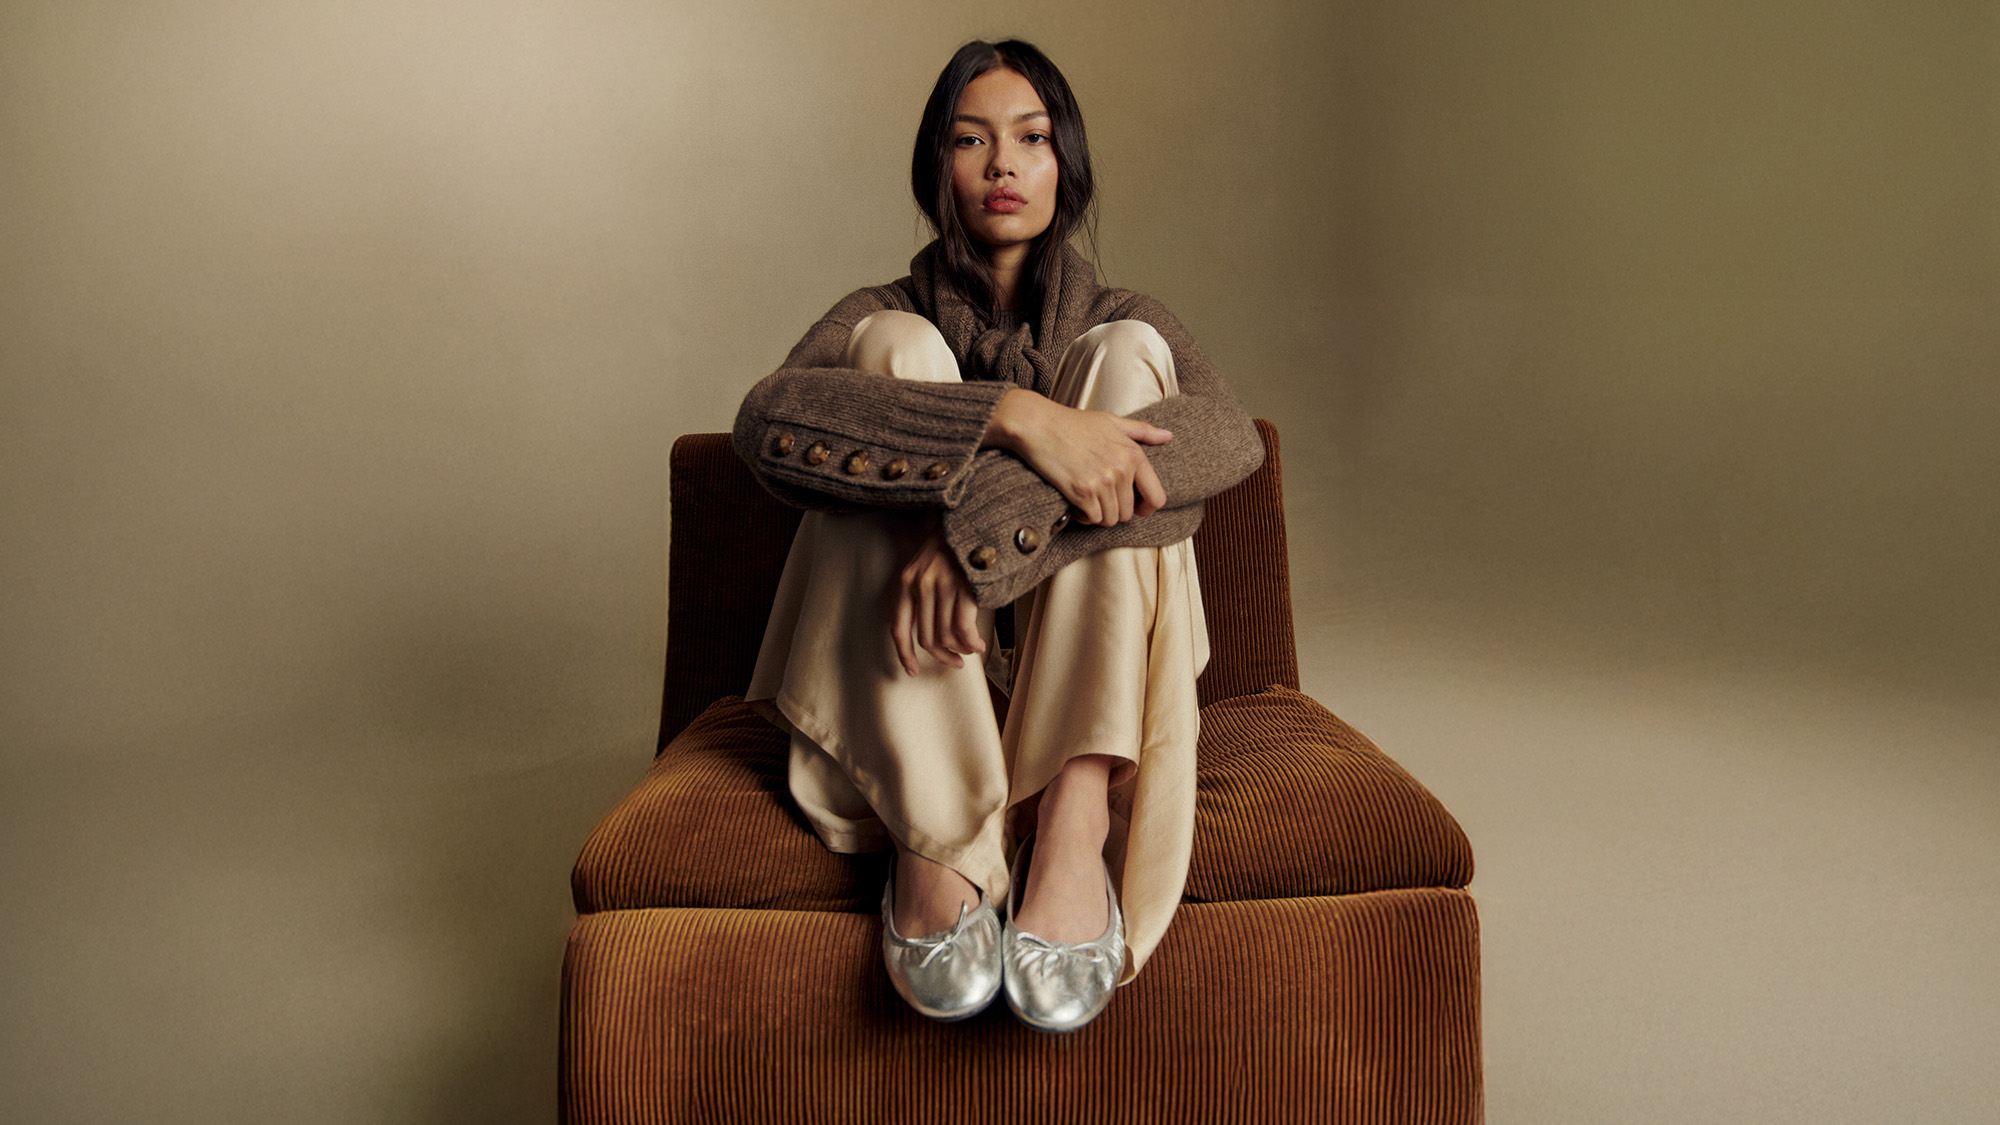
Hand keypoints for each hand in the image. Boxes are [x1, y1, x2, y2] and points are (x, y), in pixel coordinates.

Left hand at [892, 523, 984, 675]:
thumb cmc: (953, 542)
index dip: (904, 654)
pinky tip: (978, 644)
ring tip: (971, 650)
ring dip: (961, 650)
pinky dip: (971, 642)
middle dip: (943, 656)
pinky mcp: (963, 587)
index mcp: (907, 581)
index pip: (899, 628)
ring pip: (947, 636)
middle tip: (955, 663)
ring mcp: (942, 586)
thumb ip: (922, 590)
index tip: (912, 670)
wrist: (973, 515)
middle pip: (927, 638)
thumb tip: (930, 628)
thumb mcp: (926, 563)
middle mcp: (921, 585)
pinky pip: (963, 629)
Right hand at [982, 389, 1171, 525]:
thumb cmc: (1073, 423)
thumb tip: (1168, 436)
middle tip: (1097, 498)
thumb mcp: (1112, 421)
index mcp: (1134, 454)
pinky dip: (1083, 515)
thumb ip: (1142, 431)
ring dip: (1097, 514)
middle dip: (1114, 510)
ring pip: (1110, 519)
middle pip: (1128, 513)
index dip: (1146, 509)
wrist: (1038, 424)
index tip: (1134, 507)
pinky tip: (1075, 501)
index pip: (1156, 498)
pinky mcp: (1082, 491)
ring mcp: (1102, 481)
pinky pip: (1092, 519)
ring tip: (1085, 498)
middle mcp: (1122, 469)